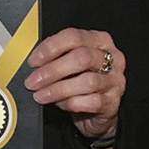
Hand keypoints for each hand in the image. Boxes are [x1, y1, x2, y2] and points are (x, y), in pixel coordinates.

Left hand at [23, 27, 126, 145]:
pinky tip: (60, 104)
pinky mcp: (113, 102)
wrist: (97, 111)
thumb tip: (34, 61)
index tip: (33, 61)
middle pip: (81, 58)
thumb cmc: (81, 80)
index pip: (74, 37)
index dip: (50, 48)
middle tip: (33, 81)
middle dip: (52, 70)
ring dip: (58, 89)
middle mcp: (112, 58)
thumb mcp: (70, 62)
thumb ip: (57, 56)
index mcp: (100, 40)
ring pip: (87, 81)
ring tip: (41, 95)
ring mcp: (115, 80)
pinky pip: (91, 102)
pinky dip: (71, 103)